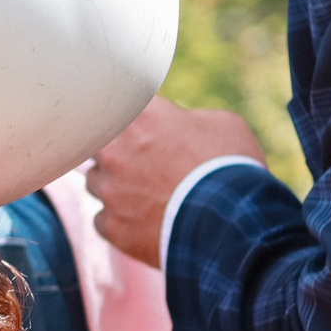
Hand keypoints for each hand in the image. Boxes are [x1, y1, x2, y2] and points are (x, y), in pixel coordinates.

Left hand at [85, 96, 266, 267]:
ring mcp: (109, 189)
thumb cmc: (233, 169)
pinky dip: (122, 222)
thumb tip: (174, 125)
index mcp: (139, 116)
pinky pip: (104, 219)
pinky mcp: (111, 225)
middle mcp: (113, 149)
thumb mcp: (219, 124)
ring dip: (115, 187)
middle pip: (97, 145)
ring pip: (96, 182)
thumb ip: (185, 118)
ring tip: (149, 196)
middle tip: (142, 163)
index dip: (129, 118)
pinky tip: (147, 223)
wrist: (234, 226)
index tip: (139, 126)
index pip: (116, 105)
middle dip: (115, 152)